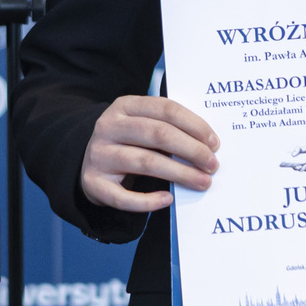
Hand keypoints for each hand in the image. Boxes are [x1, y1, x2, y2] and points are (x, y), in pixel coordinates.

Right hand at [80, 95, 219, 211]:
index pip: (165, 109)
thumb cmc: (128, 142)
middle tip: (212, 165)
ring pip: (145, 162)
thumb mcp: (142, 124)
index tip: (214, 143)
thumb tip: (208, 145)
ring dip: (179, 173)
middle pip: (158, 134)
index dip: (194, 125)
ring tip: (202, 182)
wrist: (90, 162)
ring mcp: (99, 154)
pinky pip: (124, 196)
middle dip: (191, 150)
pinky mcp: (93, 182)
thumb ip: (167, 127)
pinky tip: (168, 199)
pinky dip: (148, 200)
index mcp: (124, 106)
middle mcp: (108, 126)